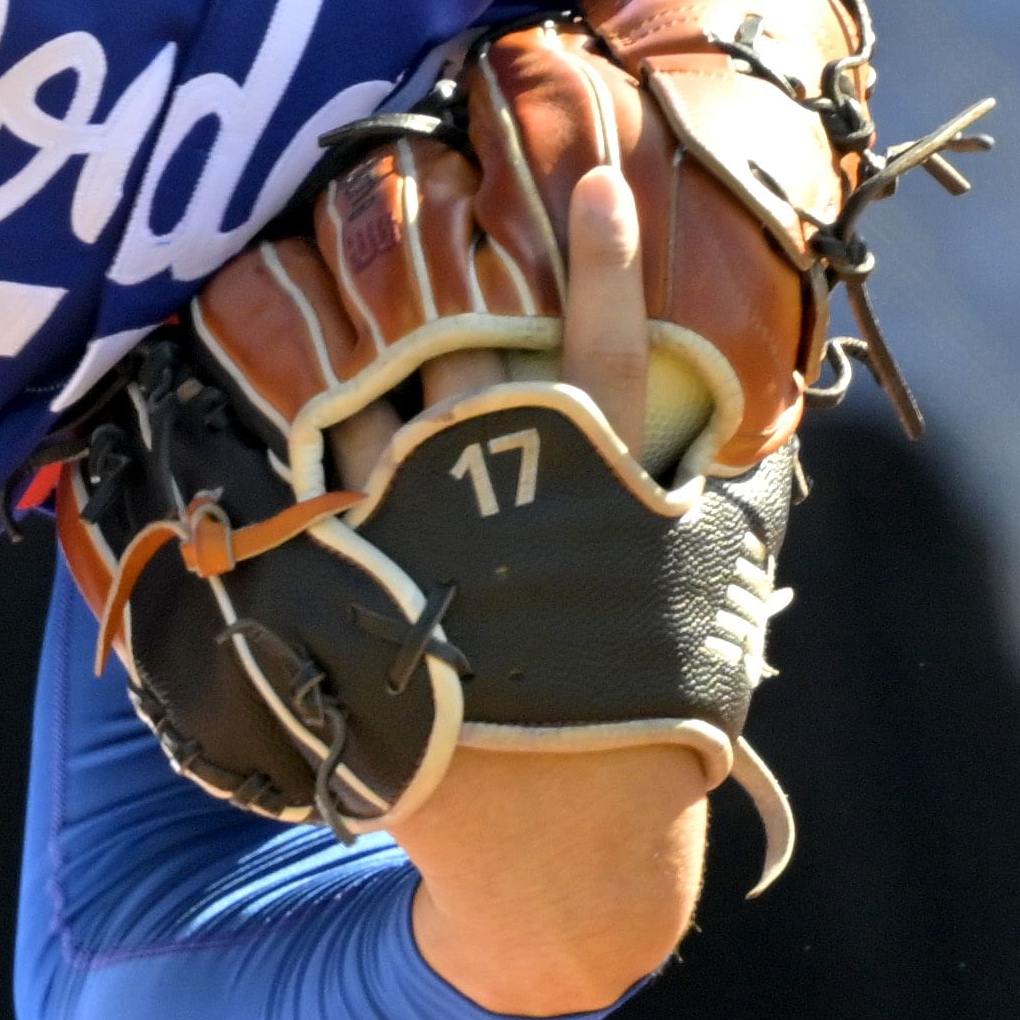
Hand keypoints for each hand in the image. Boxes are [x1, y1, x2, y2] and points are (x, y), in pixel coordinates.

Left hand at [366, 141, 707, 1015]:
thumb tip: (760, 424)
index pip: (612, 342)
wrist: (561, 848)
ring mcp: (429, 542)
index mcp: (604, 489)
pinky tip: (259, 383)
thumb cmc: (646, 713)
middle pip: (467, 345)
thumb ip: (727, 499)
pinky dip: (292, 432)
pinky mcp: (365, 591)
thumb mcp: (708, 600)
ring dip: (346, 326)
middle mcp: (510, 497)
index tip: (594, 171)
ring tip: (311, 243)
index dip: (604, 256)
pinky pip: (313, 488)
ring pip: (379, 400)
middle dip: (435, 261)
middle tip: (402, 175)